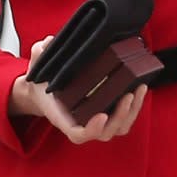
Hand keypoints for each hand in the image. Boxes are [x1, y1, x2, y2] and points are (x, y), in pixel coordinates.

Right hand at [10, 37, 148, 144]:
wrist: (44, 92)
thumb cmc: (42, 83)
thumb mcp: (36, 65)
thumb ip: (39, 54)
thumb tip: (49, 43)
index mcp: (62, 118)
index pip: (77, 134)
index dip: (91, 129)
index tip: (101, 115)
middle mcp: (81, 124)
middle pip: (105, 132)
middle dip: (120, 116)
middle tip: (128, 95)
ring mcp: (96, 122)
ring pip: (119, 127)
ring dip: (131, 111)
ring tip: (139, 89)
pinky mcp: (107, 115)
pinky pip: (124, 119)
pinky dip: (134, 108)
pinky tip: (140, 88)